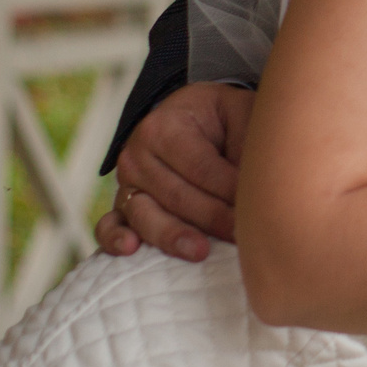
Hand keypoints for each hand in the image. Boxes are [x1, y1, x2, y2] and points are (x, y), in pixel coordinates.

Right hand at [96, 84, 253, 261]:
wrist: (190, 118)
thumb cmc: (221, 118)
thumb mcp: (239, 115)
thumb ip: (247, 145)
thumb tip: (257, 185)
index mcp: (165, 126)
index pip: (201, 166)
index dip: (229, 189)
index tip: (257, 207)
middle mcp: (138, 154)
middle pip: (176, 195)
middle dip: (213, 218)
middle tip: (243, 236)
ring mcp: (126, 183)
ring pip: (145, 214)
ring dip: (172, 235)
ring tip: (200, 251)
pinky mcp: (122, 207)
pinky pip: (109, 226)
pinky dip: (114, 239)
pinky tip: (130, 249)